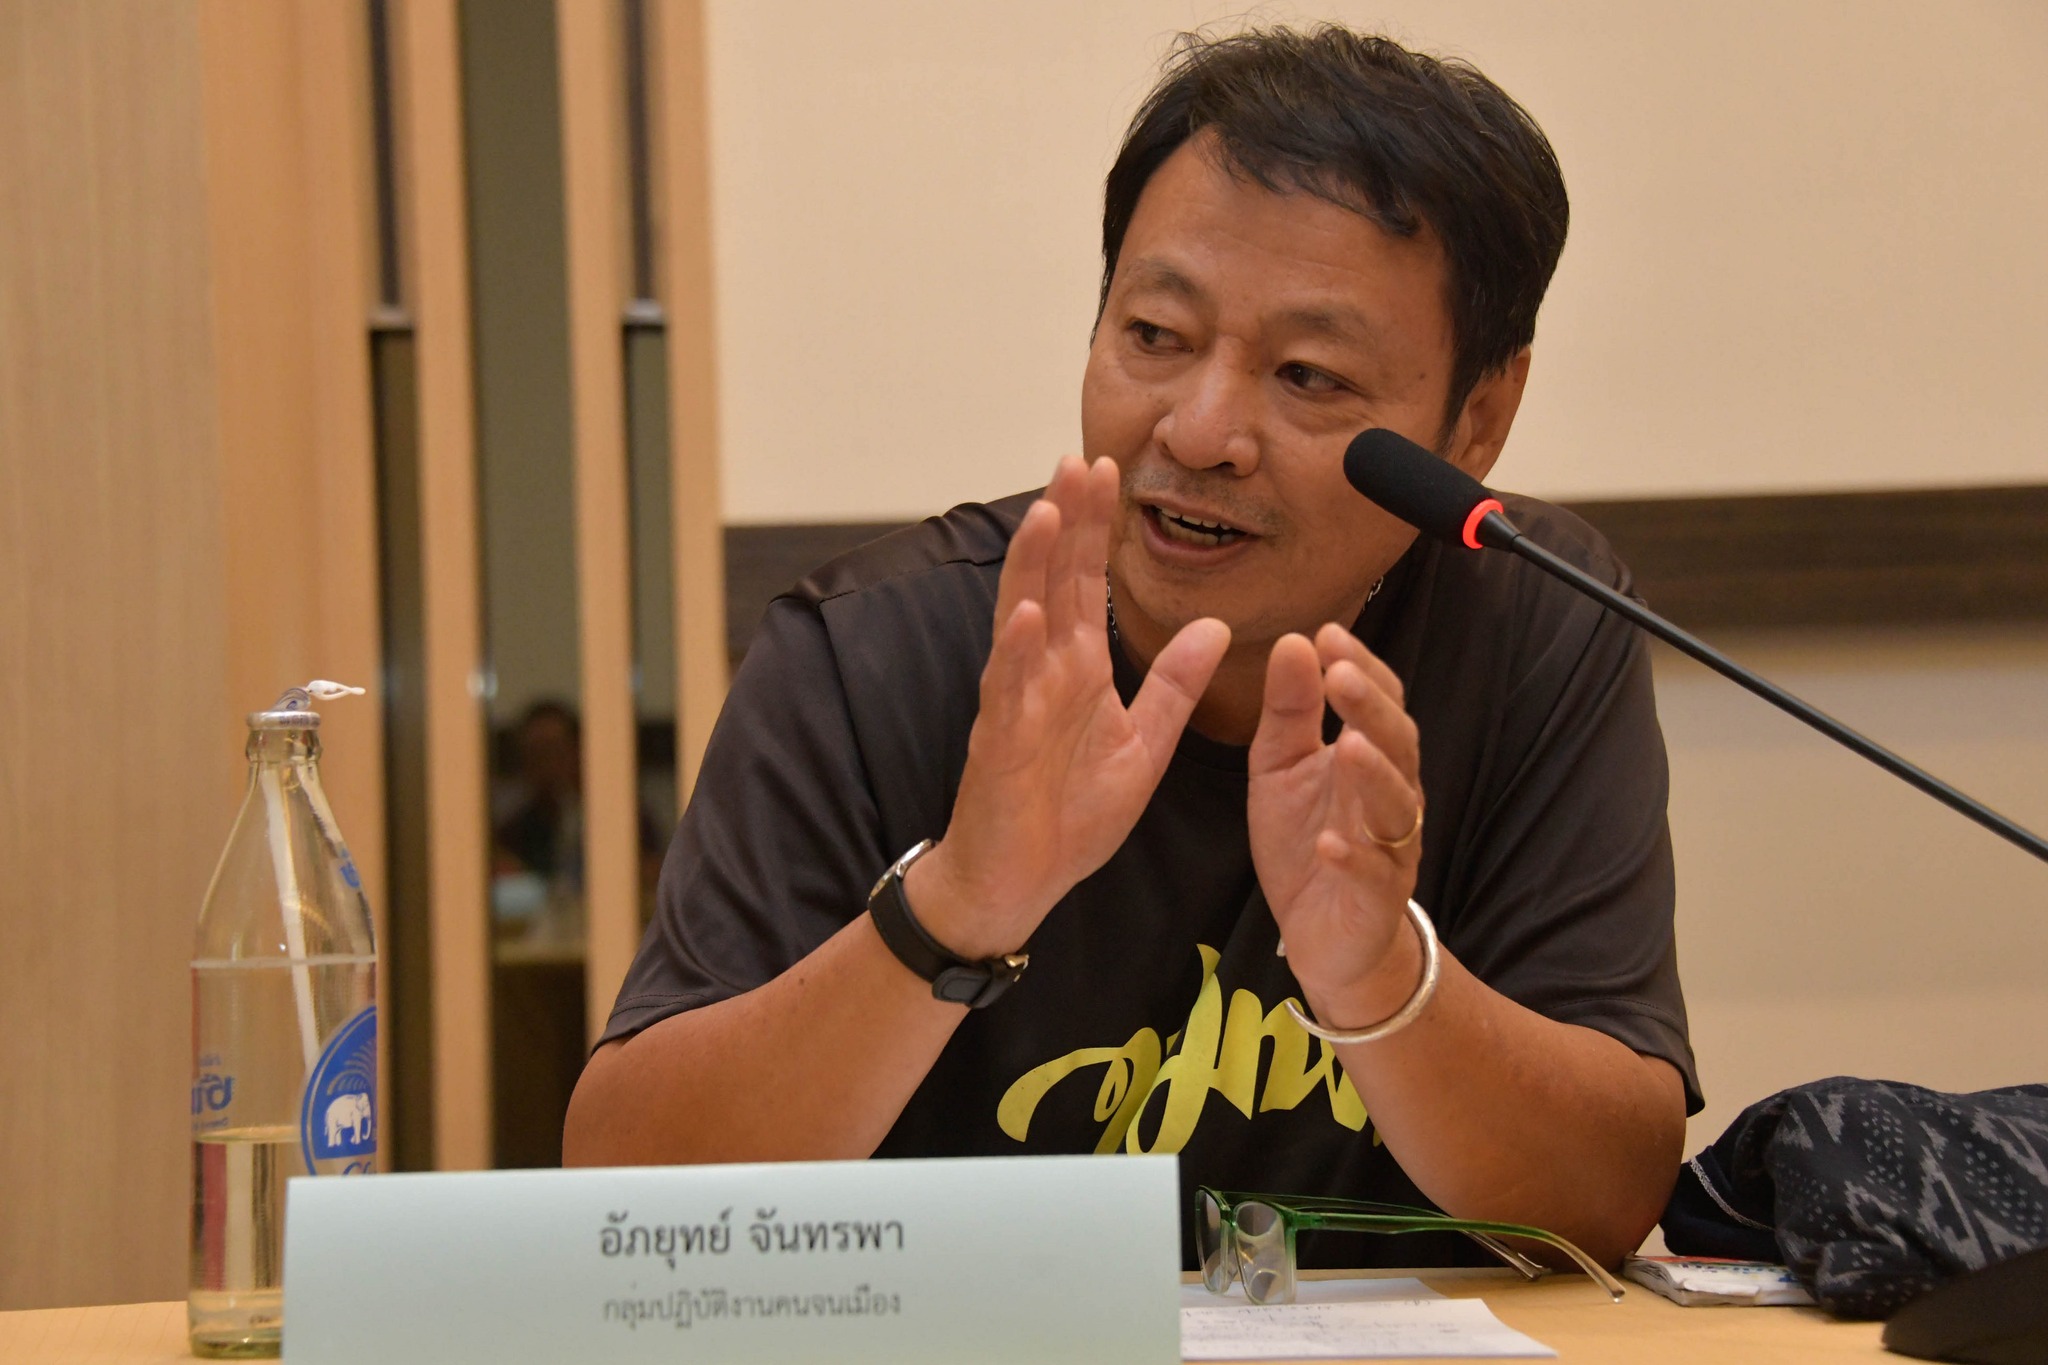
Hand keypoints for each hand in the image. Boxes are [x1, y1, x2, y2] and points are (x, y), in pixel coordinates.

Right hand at [907, 456, 1229, 958]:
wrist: (1018, 883)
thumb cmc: (1069, 816)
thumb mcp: (1144, 745)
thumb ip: (1176, 686)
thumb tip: (1215, 624)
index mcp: (1077, 670)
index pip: (1088, 583)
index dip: (1097, 527)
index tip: (1110, 468)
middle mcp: (1042, 673)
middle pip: (1053, 581)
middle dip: (1065, 521)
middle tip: (1079, 458)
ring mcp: (1016, 704)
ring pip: (1022, 621)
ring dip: (1033, 566)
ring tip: (1047, 512)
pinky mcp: (999, 743)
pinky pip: (1008, 691)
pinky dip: (1015, 651)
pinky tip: (1026, 613)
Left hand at [1247, 624, 1426, 1023]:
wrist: (1325, 935)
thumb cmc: (1308, 840)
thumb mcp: (1281, 768)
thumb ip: (1288, 712)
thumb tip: (1294, 642)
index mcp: (1368, 757)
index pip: (1378, 702)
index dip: (1360, 669)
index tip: (1328, 635)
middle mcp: (1391, 796)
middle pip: (1396, 744)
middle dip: (1370, 709)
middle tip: (1340, 676)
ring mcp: (1390, 847)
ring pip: (1396, 805)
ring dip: (1374, 774)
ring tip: (1348, 745)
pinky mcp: (1378, 898)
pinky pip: (1373, 875)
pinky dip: (1353, 858)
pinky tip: (1331, 842)